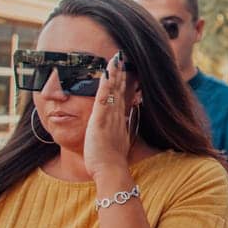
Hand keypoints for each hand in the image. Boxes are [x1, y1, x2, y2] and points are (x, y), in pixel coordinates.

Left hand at [83, 51, 134, 176]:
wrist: (111, 170)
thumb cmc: (110, 161)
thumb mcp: (116, 143)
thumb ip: (118, 132)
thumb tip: (120, 126)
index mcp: (120, 120)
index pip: (123, 96)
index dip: (125, 82)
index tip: (126, 70)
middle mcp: (117, 116)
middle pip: (120, 90)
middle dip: (121, 73)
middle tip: (122, 57)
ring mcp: (110, 117)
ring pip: (114, 91)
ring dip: (115, 74)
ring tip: (116, 59)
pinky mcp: (101, 120)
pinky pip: (104, 99)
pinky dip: (107, 85)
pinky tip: (106, 74)